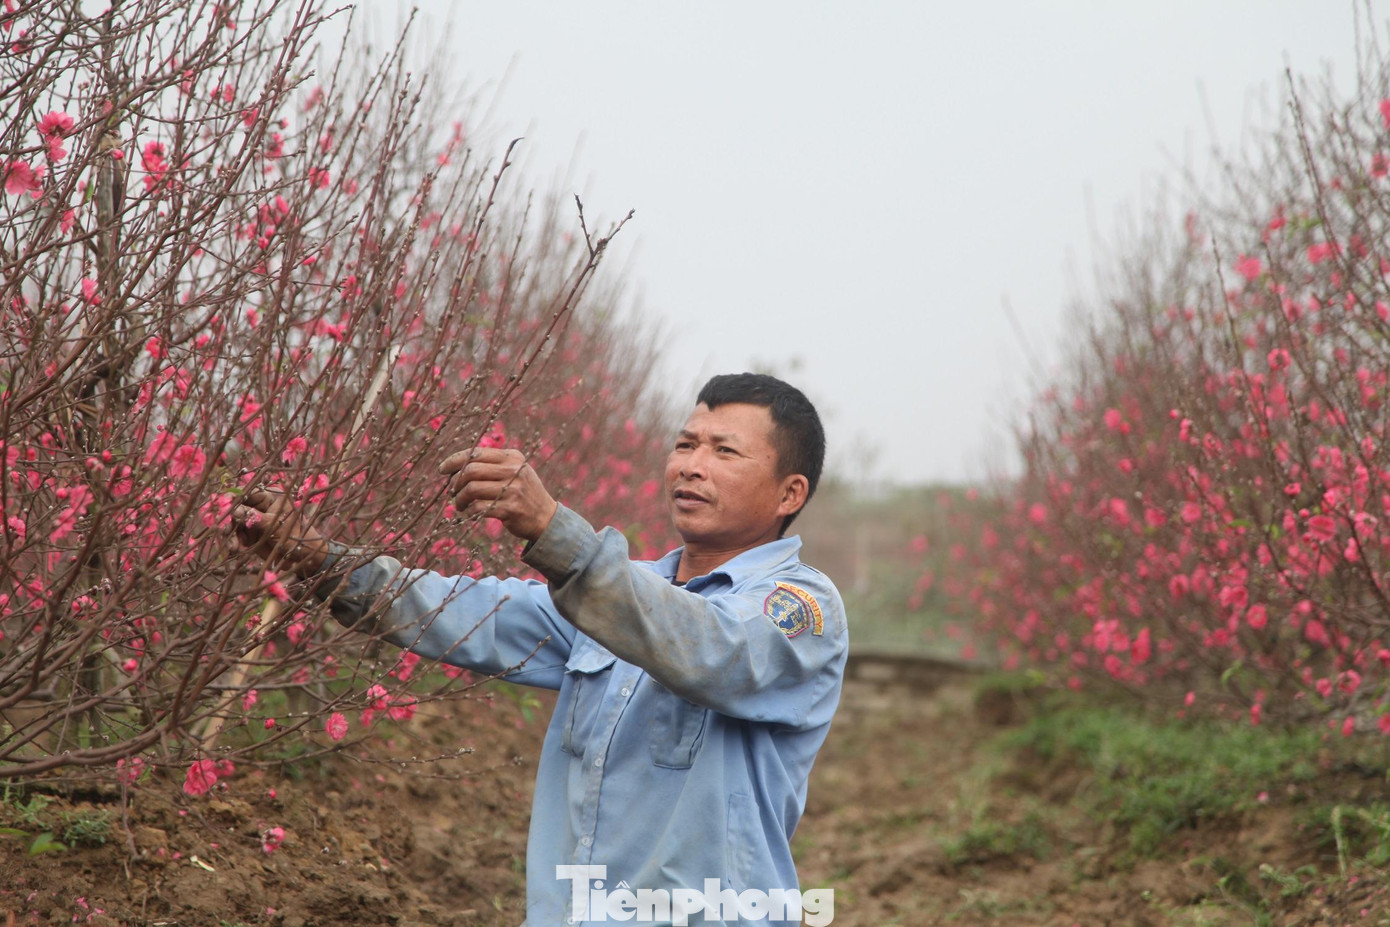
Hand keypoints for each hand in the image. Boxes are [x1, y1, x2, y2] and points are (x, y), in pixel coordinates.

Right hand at [230, 488, 329, 576]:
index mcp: (270, 496)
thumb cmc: (294, 536)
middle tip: (224, 531)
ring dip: (229, 534)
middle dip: (228, 520)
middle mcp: (259, 505)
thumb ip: (255, 518)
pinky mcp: (248, 533)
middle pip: (235, 507)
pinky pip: (234, 535)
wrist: (300, 557)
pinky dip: (232, 542)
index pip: (247, 492)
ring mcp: (252, 519)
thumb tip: (236, 510)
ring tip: (232, 547)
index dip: (233, 498)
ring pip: (232, 522)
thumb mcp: (275, 526)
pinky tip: (233, 550)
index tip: (223, 506)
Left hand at [440, 446, 557, 541]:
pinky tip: (468, 512)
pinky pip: (478, 507)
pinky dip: (468, 510)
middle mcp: (513, 470)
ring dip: (459, 498)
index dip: (454, 460)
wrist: (545, 517)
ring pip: (472, 489)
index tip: (443, 469)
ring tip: (459, 504)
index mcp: (512, 457)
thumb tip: (457, 465)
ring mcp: (513, 489)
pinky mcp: (510, 509)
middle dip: (455, 482)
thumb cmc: (523, 492)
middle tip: (452, 491)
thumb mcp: (515, 470)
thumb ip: (492, 464)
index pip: (476, 453)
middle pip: (471, 470)